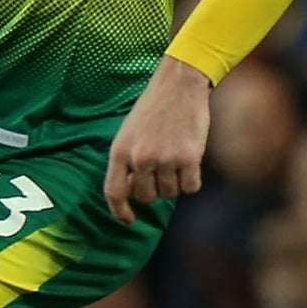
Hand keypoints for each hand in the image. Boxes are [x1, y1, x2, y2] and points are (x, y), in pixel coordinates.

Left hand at [103, 56, 211, 223]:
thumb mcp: (128, 134)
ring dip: (175, 183)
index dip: (120, 211)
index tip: (129, 221)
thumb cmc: (153, 111)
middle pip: (146, 197)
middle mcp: (139, 158)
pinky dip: (192, 181)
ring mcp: (164, 159)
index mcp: (119, 152)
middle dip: (155, 191)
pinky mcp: (189, 158)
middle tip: (162, 171)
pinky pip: (191, 187)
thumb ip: (128, 162)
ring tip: (176, 159)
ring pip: (170, 193)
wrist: (179, 87)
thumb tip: (134, 194)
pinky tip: (191, 163)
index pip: (114, 192)